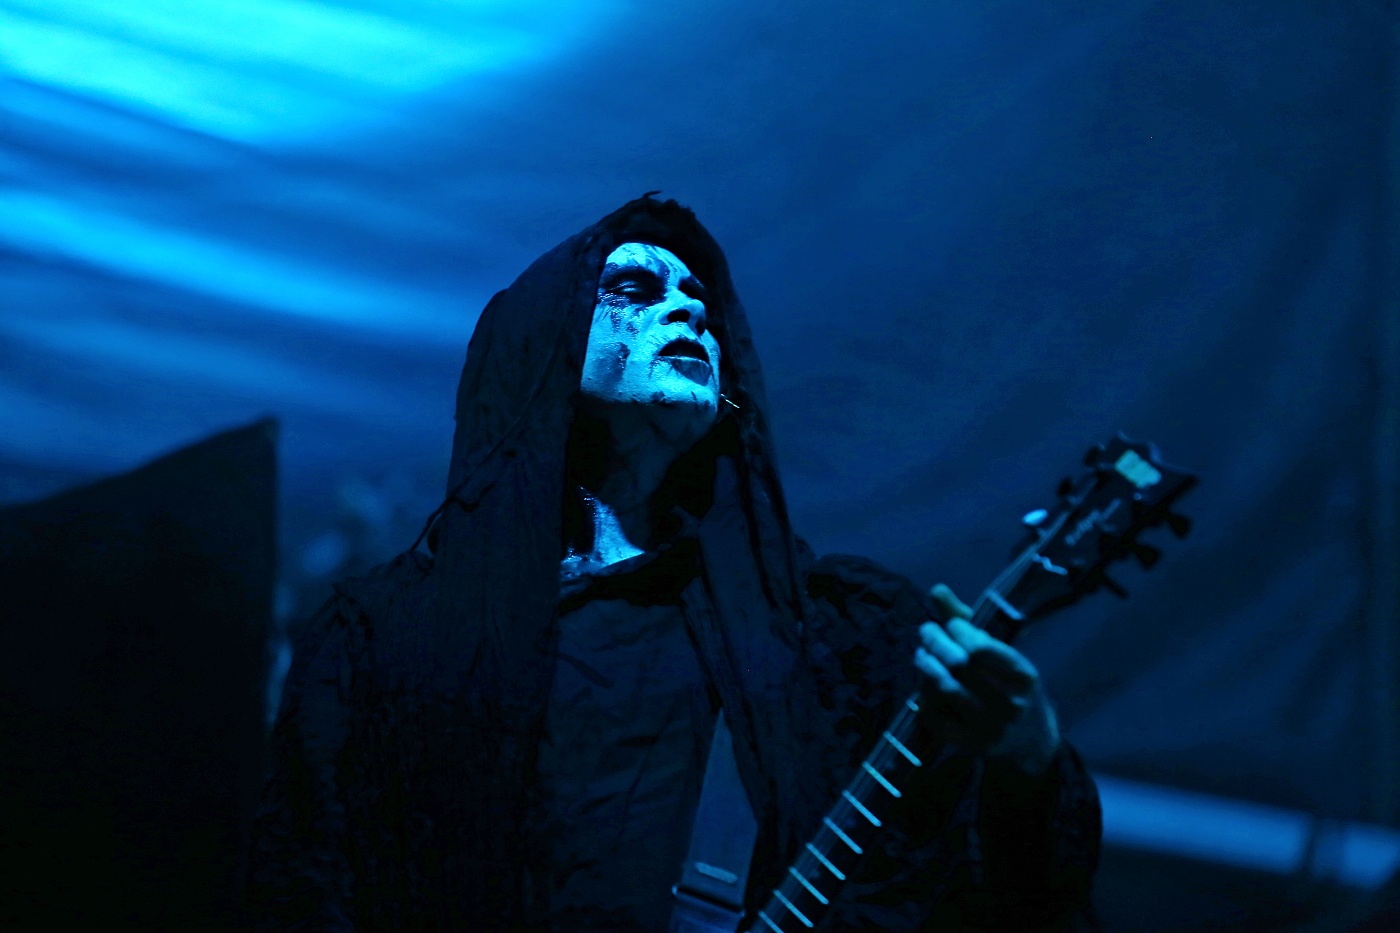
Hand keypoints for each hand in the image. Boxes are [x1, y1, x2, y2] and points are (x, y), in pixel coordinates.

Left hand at [914, 584, 1060, 774]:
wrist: (1032, 742)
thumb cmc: (1014, 688)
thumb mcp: (1004, 655)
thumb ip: (969, 622)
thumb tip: (936, 589)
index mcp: (1024, 676)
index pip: (980, 648)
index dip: (957, 631)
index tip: (949, 625)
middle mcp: (1010, 703)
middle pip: (959, 667)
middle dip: (935, 643)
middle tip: (926, 632)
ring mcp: (991, 728)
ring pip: (945, 691)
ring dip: (926, 668)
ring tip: (922, 655)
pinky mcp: (972, 745)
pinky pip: (937, 718)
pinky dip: (924, 698)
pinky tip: (924, 686)